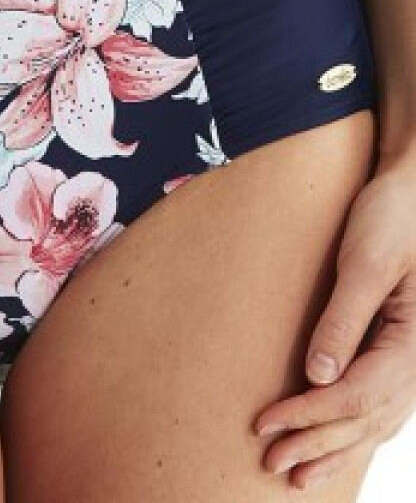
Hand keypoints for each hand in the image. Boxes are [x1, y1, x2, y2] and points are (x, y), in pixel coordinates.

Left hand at [253, 151, 415, 490]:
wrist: (408, 193)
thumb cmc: (390, 219)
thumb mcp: (364, 264)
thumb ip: (343, 321)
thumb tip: (317, 376)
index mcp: (411, 341)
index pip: (356, 396)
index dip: (309, 416)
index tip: (266, 427)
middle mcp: (414, 359)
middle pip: (364, 418)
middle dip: (317, 443)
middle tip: (271, 465)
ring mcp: (407, 357)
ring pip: (374, 420)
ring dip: (334, 448)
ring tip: (298, 474)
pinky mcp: (393, 347)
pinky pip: (376, 403)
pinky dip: (352, 429)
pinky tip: (332, 445)